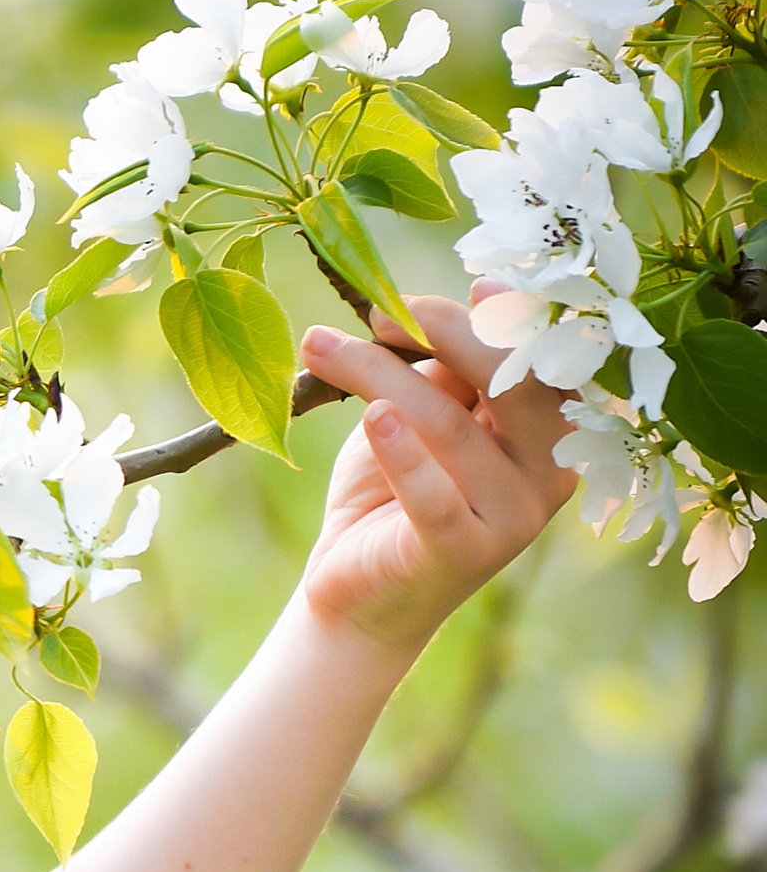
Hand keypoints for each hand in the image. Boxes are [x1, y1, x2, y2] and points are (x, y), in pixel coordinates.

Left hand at [294, 284, 575, 663]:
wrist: (357, 590)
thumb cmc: (392, 489)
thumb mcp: (423, 414)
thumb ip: (443, 370)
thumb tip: (415, 307)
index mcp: (554, 429)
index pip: (541, 358)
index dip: (509, 316)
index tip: (473, 280)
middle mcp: (550, 473)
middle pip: (512, 383)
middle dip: (446, 332)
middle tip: (377, 307)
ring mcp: (514, 518)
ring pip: (450, 425)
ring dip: (376, 373)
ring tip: (318, 344)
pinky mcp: (463, 554)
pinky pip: (436, 495)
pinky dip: (404, 453)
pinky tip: (373, 417)